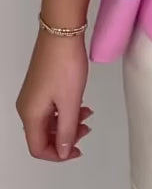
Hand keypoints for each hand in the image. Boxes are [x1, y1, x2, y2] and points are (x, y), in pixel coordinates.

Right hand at [16, 31, 92, 161]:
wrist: (61, 34)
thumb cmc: (65, 66)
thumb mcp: (70, 103)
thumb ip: (66, 131)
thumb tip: (62, 151)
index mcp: (30, 115)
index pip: (38, 148)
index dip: (57, 155)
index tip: (77, 150)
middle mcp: (27, 107)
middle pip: (43, 136)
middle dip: (65, 138)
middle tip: (86, 130)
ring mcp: (33, 96)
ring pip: (49, 122)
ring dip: (68, 124)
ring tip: (87, 115)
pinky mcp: (41, 86)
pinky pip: (51, 108)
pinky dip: (66, 111)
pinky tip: (81, 105)